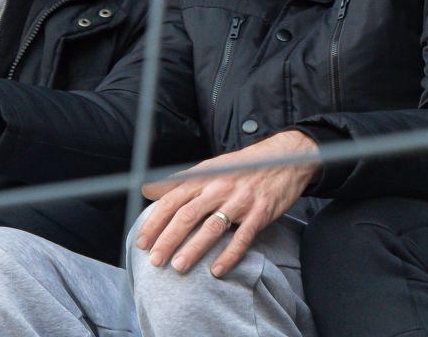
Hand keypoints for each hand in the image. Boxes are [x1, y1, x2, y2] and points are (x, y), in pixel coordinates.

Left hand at [135, 131, 319, 277]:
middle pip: (187, 215)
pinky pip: (243, 236)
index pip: (172, 200)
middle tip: (155, 261)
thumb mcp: (210, 167)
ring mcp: (240, 200)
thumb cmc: (243, 166)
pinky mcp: (260, 212)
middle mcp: (219, 187)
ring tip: (179, 266)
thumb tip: (146, 190)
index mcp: (204, 177)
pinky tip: (217, 270)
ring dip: (194, 248)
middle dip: (168, 239)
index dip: (155, 221)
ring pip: (212, 227)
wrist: (285, 157)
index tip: (142, 242)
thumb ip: (180, 182)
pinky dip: (229, 255)